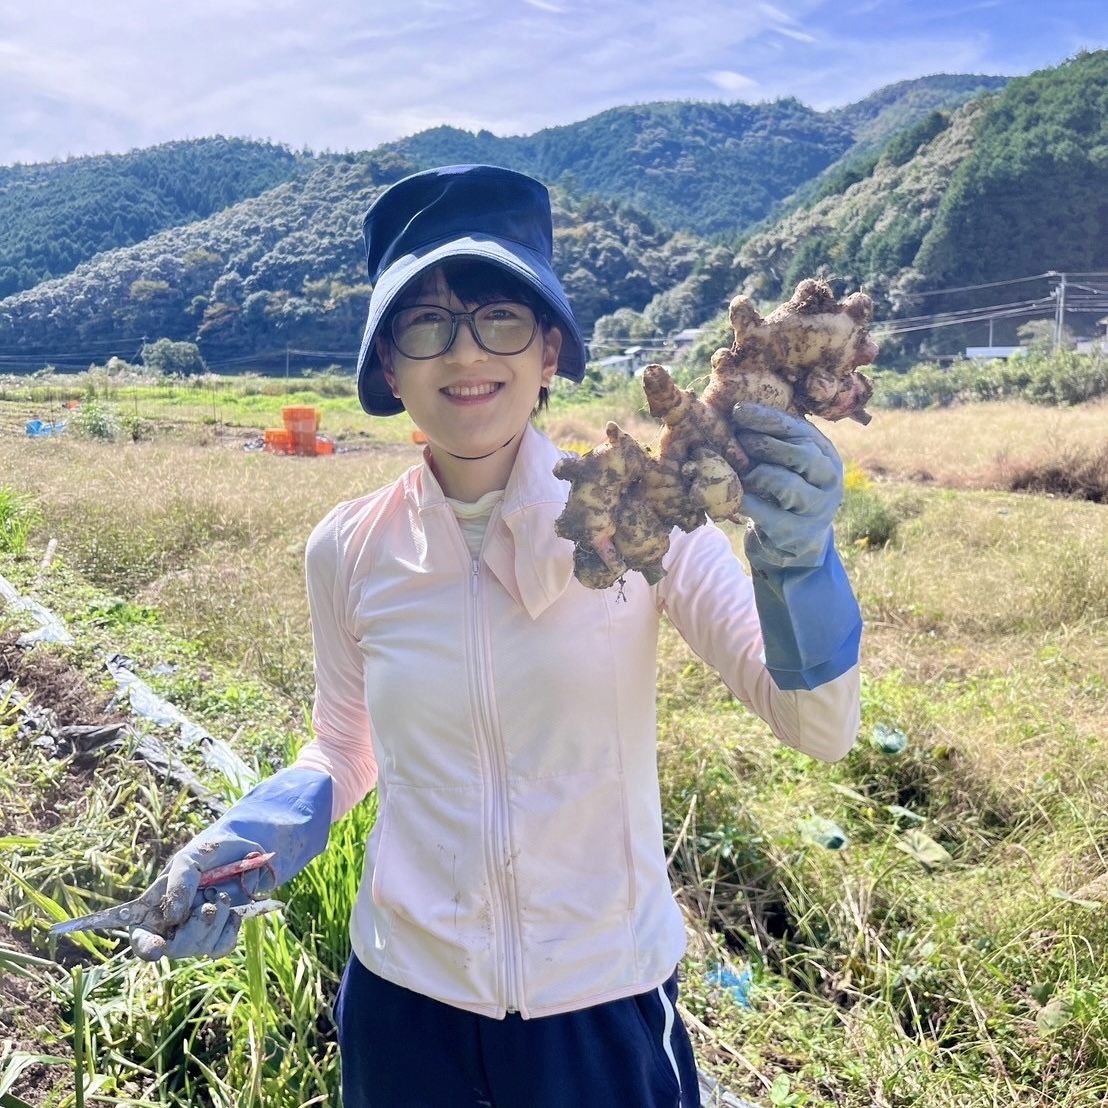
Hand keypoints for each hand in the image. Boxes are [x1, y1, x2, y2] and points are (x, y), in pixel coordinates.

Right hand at [130, 833, 261, 960]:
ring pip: (200, 948)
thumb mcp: (188, 859)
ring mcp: (196, 933)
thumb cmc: (205, 853)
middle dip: (195, 928)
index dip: (146, 946)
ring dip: (216, 921)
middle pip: (174, 948)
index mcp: (153, 909)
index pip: (141, 937)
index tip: (157, 948)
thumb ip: (179, 884)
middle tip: (208, 906)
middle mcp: (171, 927)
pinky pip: (222, 947)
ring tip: (222, 895)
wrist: (239, 849)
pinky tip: (233, 910)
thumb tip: (173, 919)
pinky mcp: (219, 934)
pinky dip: (230, 928)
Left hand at [731, 404, 842, 568]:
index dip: (769, 419)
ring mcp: (817, 508)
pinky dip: (746, 502)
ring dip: (756, 474)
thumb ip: (773, 443)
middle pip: (802, 454)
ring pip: (786, 483)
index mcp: (827, 455)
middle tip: (738, 441)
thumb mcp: (786, 466)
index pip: (801, 430)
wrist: (793, 547)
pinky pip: (767, 513)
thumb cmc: (783, 496)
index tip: (739, 411)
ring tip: (739, 473)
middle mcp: (829, 480)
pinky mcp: (798, 533)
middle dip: (765, 444)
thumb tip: (736, 414)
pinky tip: (732, 497)